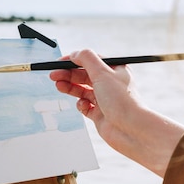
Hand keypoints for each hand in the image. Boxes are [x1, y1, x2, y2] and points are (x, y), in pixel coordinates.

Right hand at [49, 49, 183, 176]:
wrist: (131, 129)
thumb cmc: (122, 100)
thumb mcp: (102, 73)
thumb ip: (86, 59)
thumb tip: (75, 53)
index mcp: (115, 70)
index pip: (91, 60)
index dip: (74, 60)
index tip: (59, 62)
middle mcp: (110, 84)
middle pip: (84, 75)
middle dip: (68, 74)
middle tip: (53, 75)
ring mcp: (105, 99)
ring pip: (82, 90)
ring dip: (70, 87)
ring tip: (59, 86)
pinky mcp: (100, 114)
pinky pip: (85, 106)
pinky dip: (81, 105)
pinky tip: (82, 105)